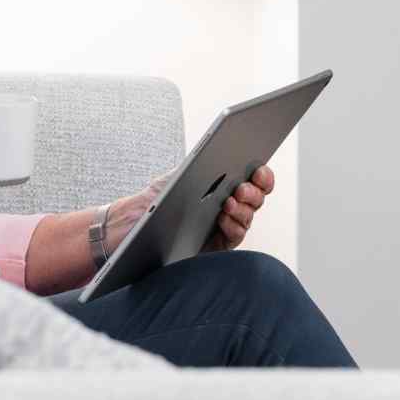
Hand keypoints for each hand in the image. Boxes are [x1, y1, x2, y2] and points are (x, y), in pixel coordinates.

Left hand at [102, 163, 275, 255]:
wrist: (137, 224)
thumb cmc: (159, 198)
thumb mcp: (178, 176)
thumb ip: (200, 164)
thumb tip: (220, 155)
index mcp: (225, 184)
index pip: (254, 178)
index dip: (262, 175)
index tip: (259, 170)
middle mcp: (230, 204)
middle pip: (256, 198)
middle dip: (254, 192)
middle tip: (241, 188)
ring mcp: (227, 225)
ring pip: (248, 216)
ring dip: (243, 209)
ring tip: (229, 201)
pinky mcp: (219, 244)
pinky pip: (235, 235)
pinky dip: (233, 226)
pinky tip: (223, 219)